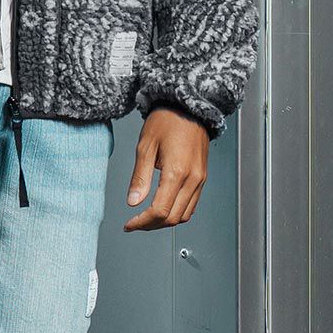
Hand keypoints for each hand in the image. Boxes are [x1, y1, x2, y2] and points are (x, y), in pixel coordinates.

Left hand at [123, 107, 208, 230]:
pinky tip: (164, 208)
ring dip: (165, 222)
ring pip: (184, 215)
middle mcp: (192, 179)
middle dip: (152, 225)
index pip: (160, 210)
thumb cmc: (167, 121)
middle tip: (135, 223)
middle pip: (173, 218)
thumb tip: (133, 201)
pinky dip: (177, 212)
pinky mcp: (202, 177)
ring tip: (147, 218)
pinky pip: (192, 205)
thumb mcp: (145, 147)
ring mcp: (200, 179)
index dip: (142, 222)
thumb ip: (139, 178)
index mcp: (177, 172)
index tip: (130, 224)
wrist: (188, 107)